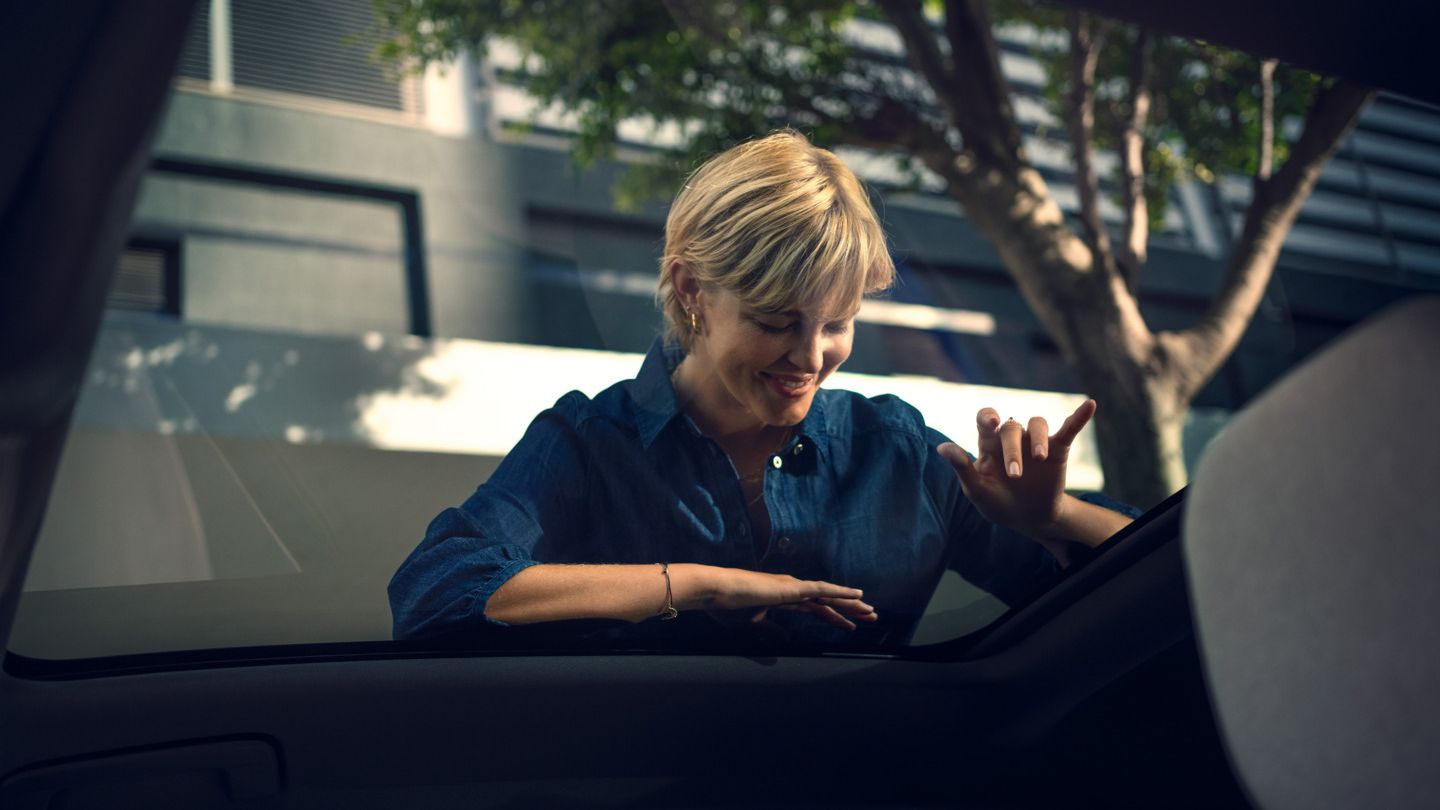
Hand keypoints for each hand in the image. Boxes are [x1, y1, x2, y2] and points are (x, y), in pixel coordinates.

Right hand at [697, 568, 878, 631]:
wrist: (715, 590)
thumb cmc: (728, 606)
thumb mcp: (754, 623)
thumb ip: (771, 629)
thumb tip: (785, 637)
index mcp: (782, 599)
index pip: (815, 609)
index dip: (833, 617)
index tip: (849, 625)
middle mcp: (791, 590)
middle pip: (828, 601)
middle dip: (849, 610)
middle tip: (870, 617)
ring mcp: (793, 587)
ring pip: (830, 596)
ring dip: (851, 604)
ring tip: (870, 611)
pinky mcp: (792, 587)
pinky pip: (822, 590)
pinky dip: (841, 592)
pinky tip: (857, 595)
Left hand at [936, 399, 1096, 540]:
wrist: (1028, 518)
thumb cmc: (997, 502)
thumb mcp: (976, 490)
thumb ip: (962, 468)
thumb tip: (941, 448)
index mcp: (988, 443)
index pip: (986, 419)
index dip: (988, 416)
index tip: (992, 423)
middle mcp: (1011, 437)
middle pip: (1011, 428)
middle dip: (1012, 451)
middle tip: (1015, 476)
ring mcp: (1034, 442)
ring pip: (1036, 423)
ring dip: (1036, 439)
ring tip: (1038, 458)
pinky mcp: (1056, 449)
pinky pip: (1069, 428)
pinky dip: (1079, 417)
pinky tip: (1090, 404)